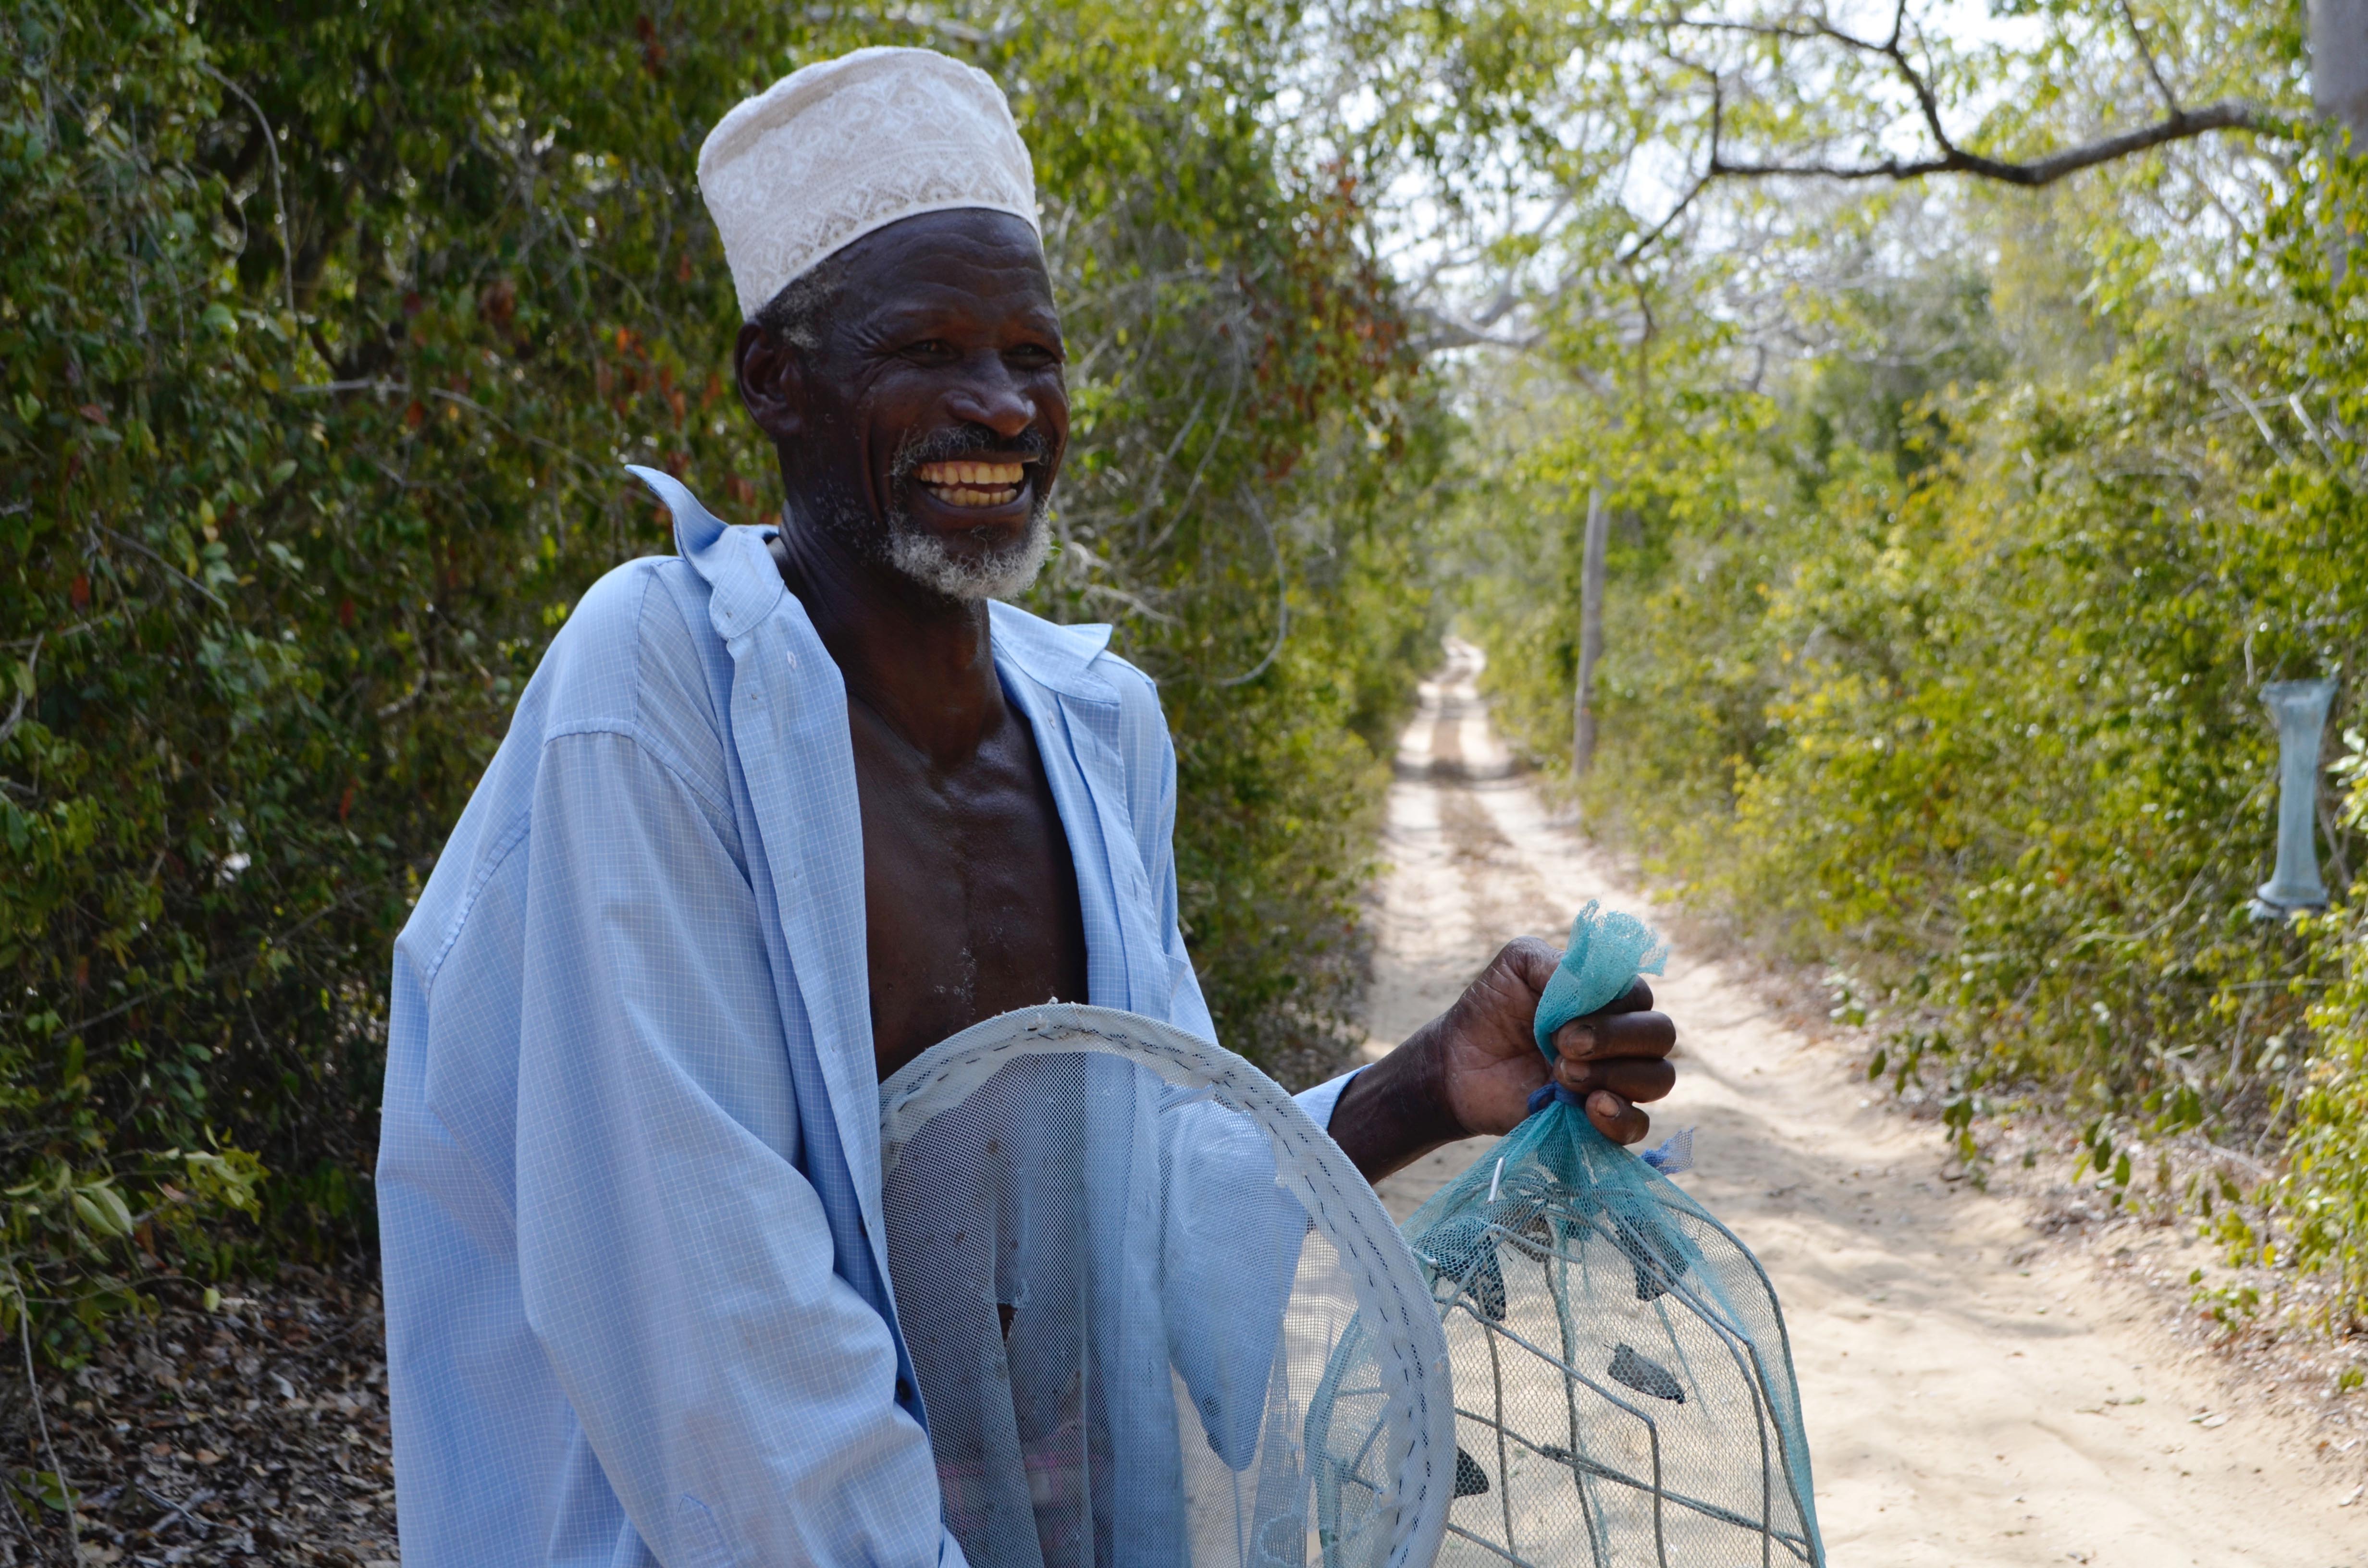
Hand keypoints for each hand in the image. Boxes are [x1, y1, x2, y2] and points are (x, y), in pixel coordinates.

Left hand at [1325, 936, 1678, 1182]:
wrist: (1456, 1064)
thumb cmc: (1491, 1007)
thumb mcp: (1518, 964)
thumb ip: (1557, 964)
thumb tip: (1593, 985)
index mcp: (1609, 998)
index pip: (1640, 998)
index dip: (1612, 1008)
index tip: (1561, 1022)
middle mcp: (1622, 1038)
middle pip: (1660, 1036)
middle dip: (1616, 1039)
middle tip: (1563, 1047)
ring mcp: (1615, 1080)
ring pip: (1657, 1078)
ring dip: (1616, 1076)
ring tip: (1562, 1075)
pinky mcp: (1600, 1121)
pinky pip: (1638, 1127)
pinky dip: (1621, 1118)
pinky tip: (1590, 1109)